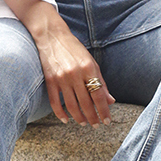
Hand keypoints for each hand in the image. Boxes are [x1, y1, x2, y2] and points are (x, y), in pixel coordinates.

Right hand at [5, 0, 114, 126]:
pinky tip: (66, 120)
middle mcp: (75, 74)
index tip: (107, 121)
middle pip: (86, 103)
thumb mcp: (91, 62)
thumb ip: (101, 82)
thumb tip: (110, 100)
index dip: (104, 110)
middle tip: (96, 125)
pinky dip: (60, 114)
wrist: (52, 36)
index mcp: (89, 68)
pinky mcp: (50, 80)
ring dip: (79, 118)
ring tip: (84, 123)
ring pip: (71, 105)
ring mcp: (61, 78)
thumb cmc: (74, 49)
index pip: (98, 95)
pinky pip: (55, 102)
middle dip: (92, 117)